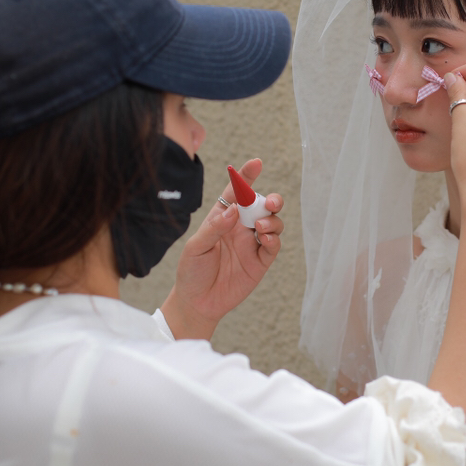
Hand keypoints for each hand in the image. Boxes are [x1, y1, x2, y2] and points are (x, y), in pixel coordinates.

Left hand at [161, 159, 283, 339]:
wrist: (197, 302)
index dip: (247, 177)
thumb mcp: (195, 247)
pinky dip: (274, 239)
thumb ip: (214, 228)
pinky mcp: (260, 261)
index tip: (256, 163)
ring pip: (273, 223)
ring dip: (272, 220)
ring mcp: (252, 244)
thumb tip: (233, 210)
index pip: (237, 193)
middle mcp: (240, 227)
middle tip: (269, 202)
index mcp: (222, 218)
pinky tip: (264, 240)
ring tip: (260, 228)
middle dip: (271, 199)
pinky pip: (274, 245)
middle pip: (262, 205)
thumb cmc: (192, 271)